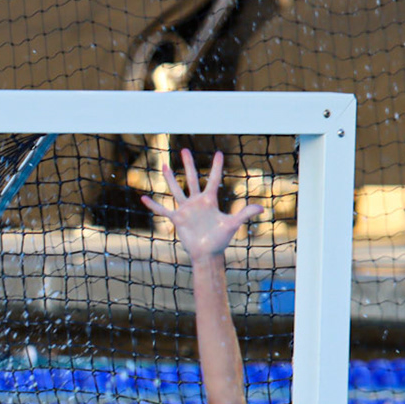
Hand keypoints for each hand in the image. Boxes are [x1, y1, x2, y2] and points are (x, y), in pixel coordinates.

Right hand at [140, 149, 262, 263]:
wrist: (207, 254)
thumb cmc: (220, 241)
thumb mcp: (232, 225)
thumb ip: (244, 214)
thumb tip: (262, 208)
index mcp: (209, 201)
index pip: (213, 179)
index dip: (216, 166)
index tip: (218, 153)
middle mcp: (196, 202)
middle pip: (191, 178)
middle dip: (188, 164)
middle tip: (184, 149)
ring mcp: (186, 210)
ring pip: (176, 189)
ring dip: (169, 178)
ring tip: (163, 165)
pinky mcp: (177, 219)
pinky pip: (163, 210)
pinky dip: (153, 205)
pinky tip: (143, 198)